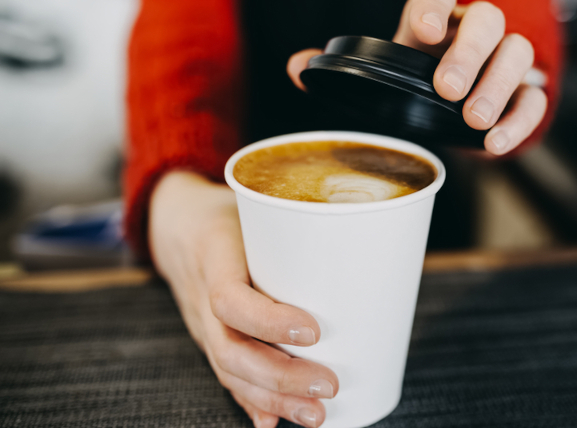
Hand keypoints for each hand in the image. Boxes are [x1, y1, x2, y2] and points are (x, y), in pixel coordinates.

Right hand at [149, 171, 338, 427]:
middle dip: (282, 377)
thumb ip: (298, 225)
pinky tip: (275, 424)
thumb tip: (365, 241)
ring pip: (229, 371)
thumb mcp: (256, 205)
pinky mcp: (211, 339)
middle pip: (231, 349)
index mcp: (214, 255)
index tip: (314, 332)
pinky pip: (227, 376)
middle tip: (330, 385)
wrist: (177, 223)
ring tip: (316, 415)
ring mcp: (201, 324)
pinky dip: (252, 403)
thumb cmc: (230, 211)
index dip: (269, 322)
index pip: (229, 299)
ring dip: (274, 400)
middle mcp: (201, 296)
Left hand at [287, 0, 546, 155]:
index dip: (433, 4)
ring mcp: (502, 61)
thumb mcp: (380, 73)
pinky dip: (520, 120)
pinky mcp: (522, 94)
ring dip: (498, 85)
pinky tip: (495, 142)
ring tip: (474, 119)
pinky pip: (535, 99)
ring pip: (518, 54)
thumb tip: (298, 68)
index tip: (421, 29)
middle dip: (469, 53)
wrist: (452, 107)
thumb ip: (342, 69)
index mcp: (434, 20)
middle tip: (447, 88)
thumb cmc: (415, 82)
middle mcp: (473, 33)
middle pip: (487, 21)